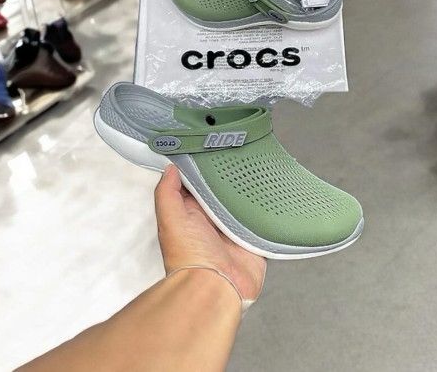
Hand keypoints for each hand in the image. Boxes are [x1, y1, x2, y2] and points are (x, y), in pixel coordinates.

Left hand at [154, 165, 266, 301]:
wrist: (216, 286)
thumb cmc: (189, 257)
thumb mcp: (170, 219)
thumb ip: (167, 192)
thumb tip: (169, 168)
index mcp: (190, 214)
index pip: (195, 185)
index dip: (199, 169)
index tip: (207, 149)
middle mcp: (210, 221)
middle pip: (220, 191)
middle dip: (227, 177)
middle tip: (236, 153)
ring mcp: (231, 229)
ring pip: (241, 202)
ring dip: (247, 191)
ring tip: (255, 167)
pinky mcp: (251, 238)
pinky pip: (260, 218)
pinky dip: (264, 207)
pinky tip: (270, 192)